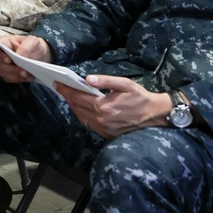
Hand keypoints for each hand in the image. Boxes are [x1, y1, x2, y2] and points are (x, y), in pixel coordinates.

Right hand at [0, 35, 52, 83]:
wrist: (41, 55)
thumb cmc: (34, 46)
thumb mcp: (33, 41)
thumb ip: (25, 46)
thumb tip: (19, 55)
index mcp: (4, 43)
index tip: (9, 60)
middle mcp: (1, 54)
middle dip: (12, 68)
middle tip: (24, 71)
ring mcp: (3, 65)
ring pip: (3, 72)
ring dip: (16, 75)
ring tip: (28, 75)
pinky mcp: (8, 73)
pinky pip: (9, 78)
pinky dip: (19, 79)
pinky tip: (28, 77)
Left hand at [57, 75, 171, 138]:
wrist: (155, 114)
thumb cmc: (139, 97)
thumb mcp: (124, 84)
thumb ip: (105, 81)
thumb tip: (87, 79)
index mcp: (104, 106)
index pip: (78, 97)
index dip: (66, 90)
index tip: (57, 84)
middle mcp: (101, 120)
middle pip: (77, 107)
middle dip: (68, 97)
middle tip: (61, 88)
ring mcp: (104, 129)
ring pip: (81, 117)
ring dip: (74, 107)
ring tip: (69, 96)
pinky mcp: (107, 134)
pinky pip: (89, 124)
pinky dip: (82, 115)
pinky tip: (82, 108)